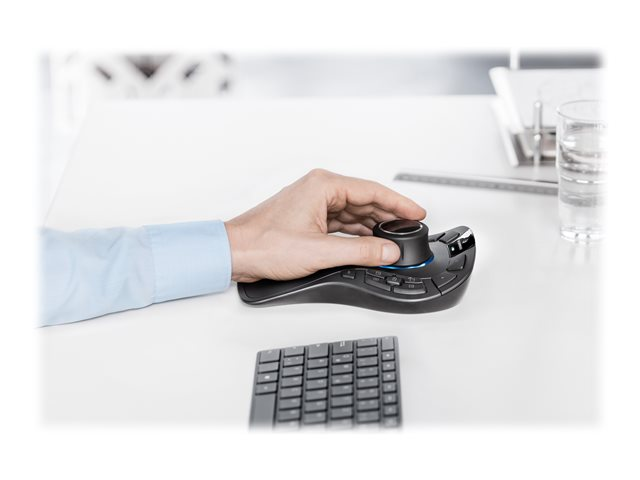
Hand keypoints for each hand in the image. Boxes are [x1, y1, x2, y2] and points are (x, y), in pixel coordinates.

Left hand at [225, 169, 425, 281]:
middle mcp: (319, 190)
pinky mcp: (308, 218)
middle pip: (365, 200)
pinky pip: (341, 222)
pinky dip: (356, 232)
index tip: (418, 212)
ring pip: (353, 212)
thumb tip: (388, 251)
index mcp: (323, 186)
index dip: (399, 203)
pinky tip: (368, 243)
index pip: (372, 191)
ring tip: (394, 239)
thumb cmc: (263, 244)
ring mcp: (313, 203)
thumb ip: (360, 251)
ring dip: (373, 225)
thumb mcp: (319, 251)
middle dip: (389, 216)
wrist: (234, 253)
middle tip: (411, 228)